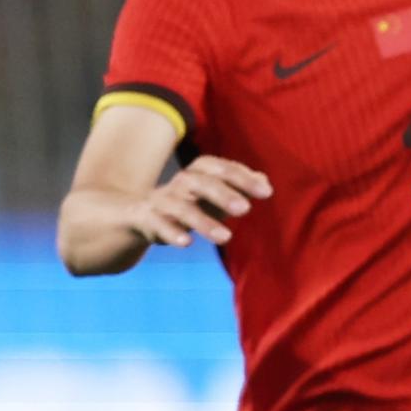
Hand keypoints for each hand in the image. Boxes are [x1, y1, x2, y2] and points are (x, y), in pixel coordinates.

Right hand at [132, 156, 270, 249]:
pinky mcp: (149, 218)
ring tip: (226, 237)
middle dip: (223, 194)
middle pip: (202, 182)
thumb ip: (241, 186)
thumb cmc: (193, 201)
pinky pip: (159, 224)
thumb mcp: (218, 192)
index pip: (222, 168)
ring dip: (203, 222)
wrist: (144, 213)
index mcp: (201, 170)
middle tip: (245, 209)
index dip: (243, 178)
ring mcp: (164, 199)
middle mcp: (182, 181)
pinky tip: (186, 242)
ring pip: (182, 207)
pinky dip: (172, 233)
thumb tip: (265, 182)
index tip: (266, 193)